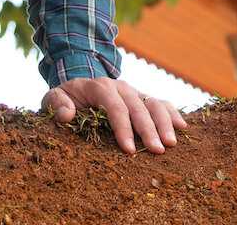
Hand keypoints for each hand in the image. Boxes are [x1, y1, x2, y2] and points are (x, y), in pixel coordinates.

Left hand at [42, 77, 186, 154]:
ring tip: (171, 144)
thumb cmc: (66, 98)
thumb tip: (67, 115)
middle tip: (157, 151)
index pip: (115, 106)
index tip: (128, 149)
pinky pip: (162, 103)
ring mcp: (135, 92)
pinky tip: (183, 128)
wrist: (79, 86)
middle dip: (149, 130)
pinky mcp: (143, 99)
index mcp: (100, 86)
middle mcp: (121, 87)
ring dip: (165, 123)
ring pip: (154, 104)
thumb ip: (57, 104)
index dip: (122, 127)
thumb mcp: (53, 98)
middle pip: (139, 107)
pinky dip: (173, 114)